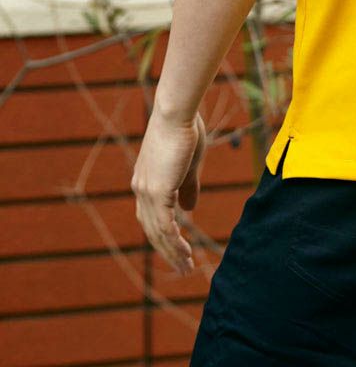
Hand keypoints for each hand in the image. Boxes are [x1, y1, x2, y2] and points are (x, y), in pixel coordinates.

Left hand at [131, 108, 205, 274]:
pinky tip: (185, 252)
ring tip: (188, 266)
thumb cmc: (184, 130)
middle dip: (168, 251)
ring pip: (158, 232)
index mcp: (145, 182)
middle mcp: (141, 190)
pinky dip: (175, 241)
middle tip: (184, 267)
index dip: (164, 235)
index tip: (177, 250)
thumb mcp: (188, 164)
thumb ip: (187, 188)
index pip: (151, 218)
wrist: (176, 113)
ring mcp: (147, 192)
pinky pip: (165, 225)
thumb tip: (189, 210)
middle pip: (152, 230)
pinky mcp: (157, 192)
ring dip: (173, 251)